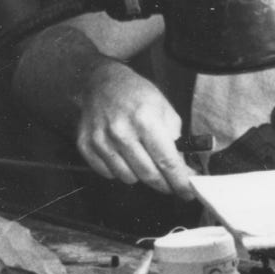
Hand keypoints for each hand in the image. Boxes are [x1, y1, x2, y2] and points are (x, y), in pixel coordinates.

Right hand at [74, 60, 194, 198]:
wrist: (102, 81)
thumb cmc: (137, 94)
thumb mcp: (165, 110)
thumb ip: (176, 140)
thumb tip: (183, 170)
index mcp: (145, 120)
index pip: (167, 163)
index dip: (181, 182)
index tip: (189, 192)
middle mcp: (121, 131)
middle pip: (149, 175)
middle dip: (164, 184)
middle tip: (171, 184)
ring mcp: (100, 139)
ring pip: (128, 178)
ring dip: (140, 175)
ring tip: (142, 159)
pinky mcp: (85, 144)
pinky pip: (107, 173)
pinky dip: (118, 170)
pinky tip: (122, 155)